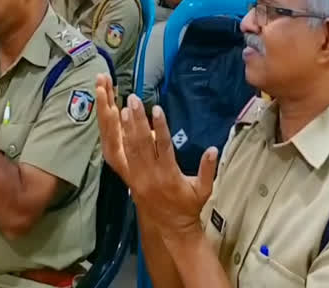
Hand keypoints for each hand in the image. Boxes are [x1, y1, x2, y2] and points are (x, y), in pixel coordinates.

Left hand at [95, 74, 217, 238]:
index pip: (163, 147)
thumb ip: (207, 169)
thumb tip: (213, 149)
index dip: (160, 127)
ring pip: (128, 148)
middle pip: (141, 144)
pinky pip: (120, 157)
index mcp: (168, 175)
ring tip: (122, 107)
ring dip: (125, 127)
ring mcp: (136, 177)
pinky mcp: (128, 178)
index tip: (157, 109)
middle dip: (137, 120)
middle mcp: (149, 175)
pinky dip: (117, 140)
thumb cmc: (188, 207)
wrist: (169, 228)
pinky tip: (115, 125)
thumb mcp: (203, 190)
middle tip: (133, 100)